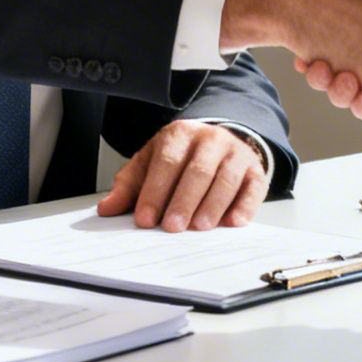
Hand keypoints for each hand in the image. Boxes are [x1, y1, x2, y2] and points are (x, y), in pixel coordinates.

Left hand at [96, 120, 267, 231]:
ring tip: (199, 227)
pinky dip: (244, 206)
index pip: (166, 163)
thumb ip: (130, 186)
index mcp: (180, 134)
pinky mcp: (255, 170)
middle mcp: (210, 139)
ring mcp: (235, 153)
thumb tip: (107, 208)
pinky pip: (252, 188)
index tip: (144, 219)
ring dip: (212, 205)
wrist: (220, 144)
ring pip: (225, 179)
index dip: (154, 192)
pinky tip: (232, 222)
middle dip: (183, 201)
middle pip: (197, 171)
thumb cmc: (181, 159)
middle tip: (171, 227)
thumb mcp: (151, 163)